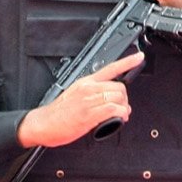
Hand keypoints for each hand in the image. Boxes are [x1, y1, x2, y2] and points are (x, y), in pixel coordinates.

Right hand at [15, 51, 145, 147]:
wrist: (42, 124)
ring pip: (118, 97)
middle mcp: (87, 89)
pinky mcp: (89, 114)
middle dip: (124, 98)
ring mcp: (88, 101)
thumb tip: (106, 100)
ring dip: (123, 107)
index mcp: (84, 83)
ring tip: (119, 115)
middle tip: (121, 107)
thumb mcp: (72, 95)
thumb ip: (90, 94)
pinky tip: (118, 119)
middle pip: (119, 87)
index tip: (139, 57)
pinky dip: (121, 115)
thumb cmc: (56, 114)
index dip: (127, 62)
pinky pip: (114, 109)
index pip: (109, 68)